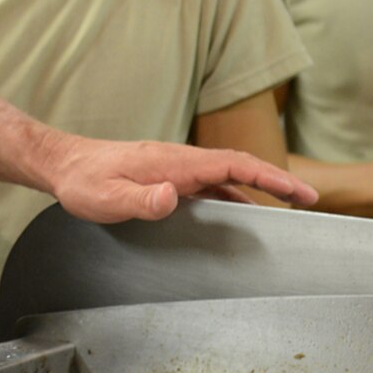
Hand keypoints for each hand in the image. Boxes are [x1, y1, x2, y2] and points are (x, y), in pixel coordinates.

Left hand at [42, 136, 317, 222]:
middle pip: (239, 166)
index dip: (268, 177)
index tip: (298, 191)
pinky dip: (234, 193)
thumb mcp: (107, 197)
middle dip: (277, 180)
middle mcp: (180, 161)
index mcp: (173, 163)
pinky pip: (210, 183)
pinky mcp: (168, 176)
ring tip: (288, 205)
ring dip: (258, 187)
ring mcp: (175, 168)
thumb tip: (173, 196)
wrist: (63, 164)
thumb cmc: (83, 182)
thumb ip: (141, 199)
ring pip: (227, 175)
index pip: (232, 165)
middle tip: (309, 199)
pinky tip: (241, 211)